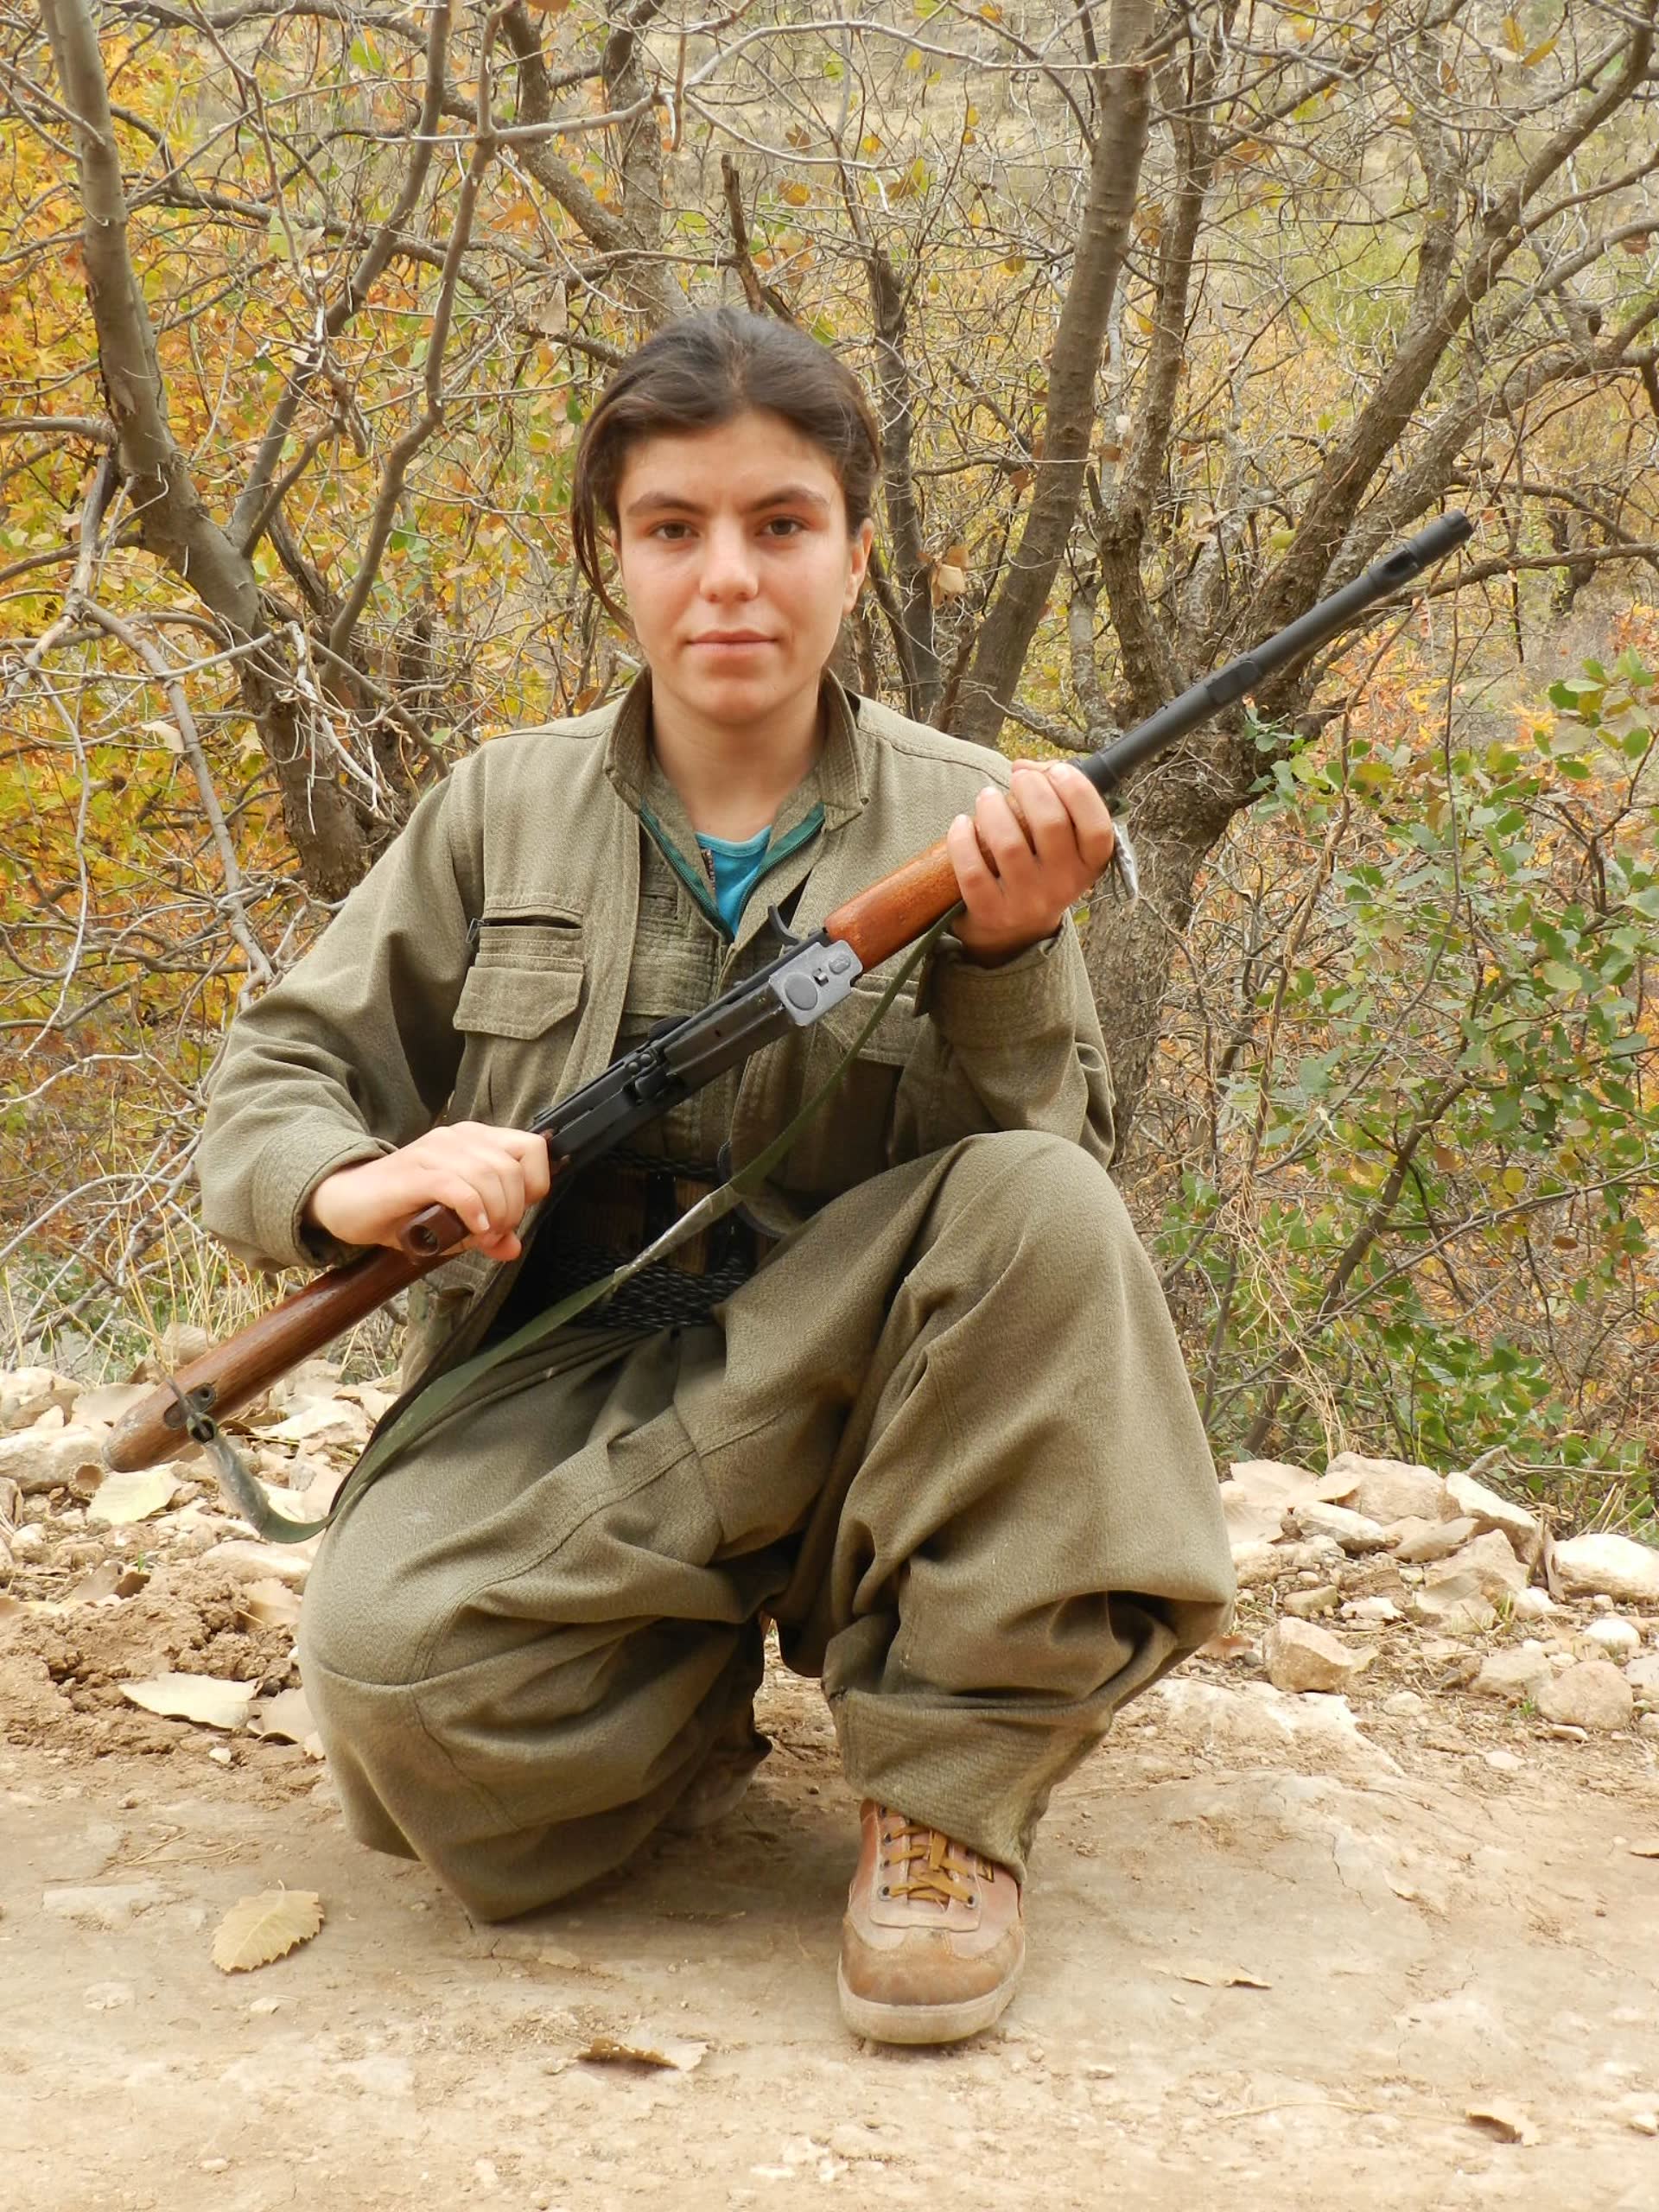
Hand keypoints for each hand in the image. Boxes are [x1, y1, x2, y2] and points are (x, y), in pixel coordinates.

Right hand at [306, 1123, 552, 1260]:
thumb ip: (487, 1231)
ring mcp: (434, 1152)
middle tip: (495, 1233)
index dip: (535, 1185)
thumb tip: (513, 1247)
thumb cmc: (403, 1209)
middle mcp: (457, 1138)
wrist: (347, 1202)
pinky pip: (457, 1187)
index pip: (532, 1147)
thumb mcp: (453, 1224)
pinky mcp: (413, 1173)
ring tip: (482, 1235)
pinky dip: (473, 1211)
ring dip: (495, 1214)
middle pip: (512, 1167)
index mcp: (475, 1140)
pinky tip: (471, 1229)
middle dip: (513, 1208)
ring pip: (489, 1175)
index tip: (516, 1214)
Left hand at [946, 760, 1116, 964]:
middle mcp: (1064, 885)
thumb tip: (1024, 767)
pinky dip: (962, 839)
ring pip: (1008, 843)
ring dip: (993, 808)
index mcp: (1088, 865)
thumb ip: (1054, 794)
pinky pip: (972, 870)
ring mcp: (1028, 901)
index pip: (1097, 827)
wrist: (1015, 928)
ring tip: (987, 798)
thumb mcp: (1062, 841)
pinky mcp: (992, 912)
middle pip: (1050, 824)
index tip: (1056, 771)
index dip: (1078, 791)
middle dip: (1030, 787)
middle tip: (1018, 779)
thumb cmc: (1039, 864)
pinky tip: (962, 823)